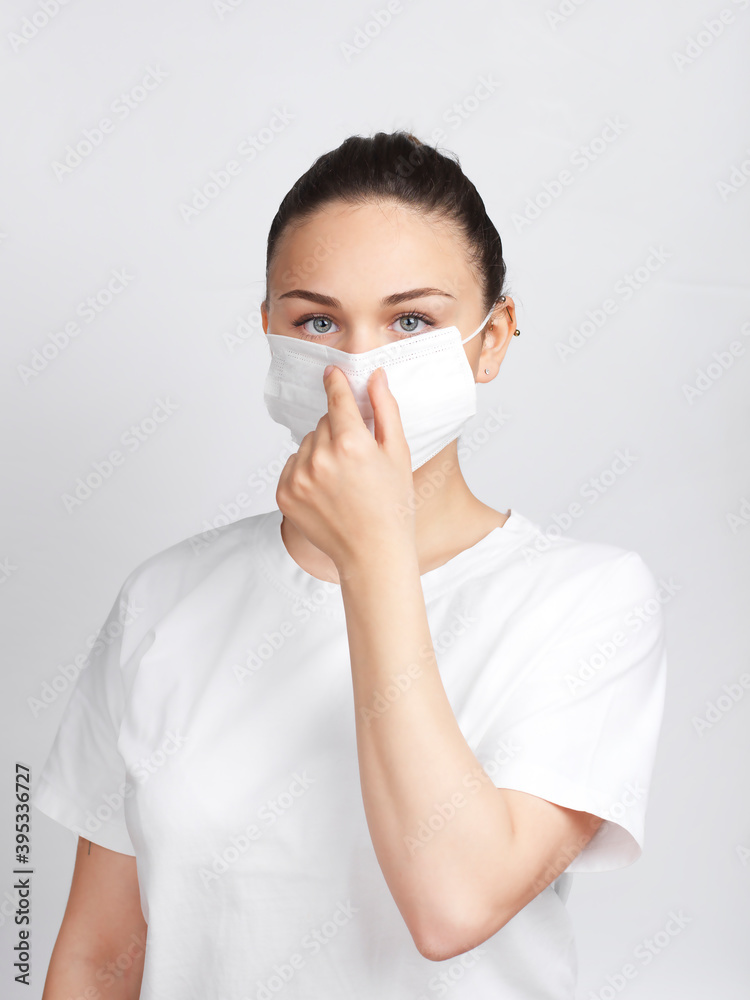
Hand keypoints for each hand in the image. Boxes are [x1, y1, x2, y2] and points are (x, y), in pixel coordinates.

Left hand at [275, 365, 416, 576]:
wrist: (372, 554)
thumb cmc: (392, 506)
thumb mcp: (398, 454)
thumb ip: (385, 410)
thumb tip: (375, 377)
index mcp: (351, 443)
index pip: (337, 399)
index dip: (336, 384)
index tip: (331, 374)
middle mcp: (320, 457)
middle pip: (324, 423)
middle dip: (338, 432)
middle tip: (358, 460)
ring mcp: (298, 477)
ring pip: (307, 444)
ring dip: (321, 452)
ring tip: (343, 480)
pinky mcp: (284, 494)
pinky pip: (292, 465)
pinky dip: (306, 472)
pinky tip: (327, 492)